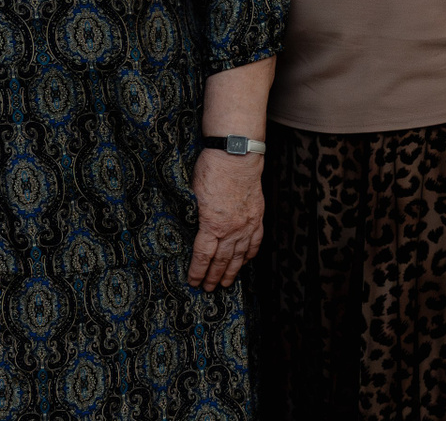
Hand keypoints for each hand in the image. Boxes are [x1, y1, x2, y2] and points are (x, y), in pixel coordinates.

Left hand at [187, 149, 263, 290]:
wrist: (237, 156)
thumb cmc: (212, 169)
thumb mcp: (193, 192)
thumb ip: (194, 212)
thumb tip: (189, 224)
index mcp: (212, 224)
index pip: (203, 255)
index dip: (198, 271)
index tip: (193, 281)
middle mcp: (232, 229)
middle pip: (221, 260)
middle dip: (213, 276)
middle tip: (208, 289)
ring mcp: (247, 224)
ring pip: (240, 255)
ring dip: (232, 271)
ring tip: (226, 283)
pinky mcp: (257, 217)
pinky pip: (255, 241)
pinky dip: (250, 254)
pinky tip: (246, 261)